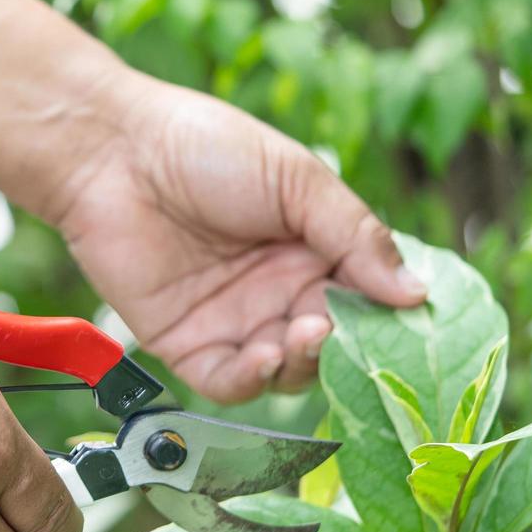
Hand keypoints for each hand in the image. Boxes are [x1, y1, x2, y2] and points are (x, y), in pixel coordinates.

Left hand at [56, 77, 426, 403]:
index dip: (382, 315)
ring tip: (302, 334)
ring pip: (288, 372)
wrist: (115, 153)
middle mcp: (278, 292)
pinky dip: (254, 379)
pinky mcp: (189, 345)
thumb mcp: (298, 181)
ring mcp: (235, 322)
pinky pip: (232, 383)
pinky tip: (264, 355)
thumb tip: (416, 293)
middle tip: (335, 325)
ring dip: (303, 364)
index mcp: (312, 250)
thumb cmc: (207, 148)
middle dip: (342, 344)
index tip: (400, 319)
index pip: (364, 299)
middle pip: (331, 345)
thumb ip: (356, 237)